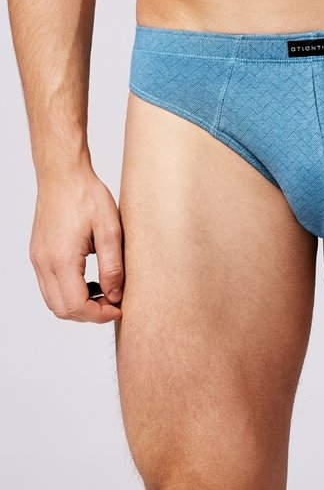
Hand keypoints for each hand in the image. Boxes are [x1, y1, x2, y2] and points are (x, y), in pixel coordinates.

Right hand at [29, 168, 123, 322]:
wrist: (63, 175)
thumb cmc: (87, 196)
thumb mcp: (110, 229)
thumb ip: (113, 266)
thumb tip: (116, 295)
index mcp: (61, 259)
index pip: (75, 306)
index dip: (99, 315)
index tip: (119, 308)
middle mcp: (44, 263)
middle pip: (61, 310)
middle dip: (89, 314)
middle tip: (114, 302)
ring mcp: (38, 259)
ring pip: (53, 301)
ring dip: (78, 304)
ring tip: (105, 290)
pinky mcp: (38, 254)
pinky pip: (50, 286)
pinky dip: (69, 292)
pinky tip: (90, 280)